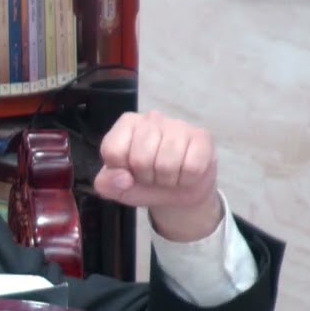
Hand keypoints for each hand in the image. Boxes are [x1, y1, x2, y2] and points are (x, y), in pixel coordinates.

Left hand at [94, 110, 222, 242]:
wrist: (178, 192)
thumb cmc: (144, 183)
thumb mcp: (117, 187)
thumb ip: (107, 183)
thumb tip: (124, 178)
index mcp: (126, 125)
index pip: (113, 150)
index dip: (121, 171)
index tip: (129, 172)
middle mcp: (151, 119)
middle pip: (141, 158)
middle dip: (146, 177)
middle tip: (152, 175)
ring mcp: (178, 125)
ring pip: (167, 163)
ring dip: (167, 179)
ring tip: (168, 175)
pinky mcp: (202, 137)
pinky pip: (192, 167)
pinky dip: (187, 179)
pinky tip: (185, 172)